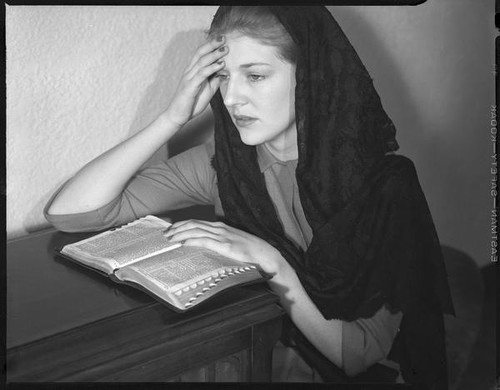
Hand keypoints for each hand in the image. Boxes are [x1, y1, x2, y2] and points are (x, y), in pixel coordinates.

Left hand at [163, 219, 284, 275]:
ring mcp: (222, 236)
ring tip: (169, 239)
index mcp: (221, 227)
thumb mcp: (232, 243)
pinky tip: (183, 243)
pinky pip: (204, 240)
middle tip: (165, 234)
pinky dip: (191, 241)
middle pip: (193, 224)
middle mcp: (220, 228)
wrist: (265, 255)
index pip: (197, 222)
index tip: (171, 229)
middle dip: (177, 228)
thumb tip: (206, 247)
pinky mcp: (225, 245)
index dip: (182, 224)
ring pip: (195, 230)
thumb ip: (219, 242)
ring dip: (180, 233)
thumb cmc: (250, 251)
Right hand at [164, 36, 227, 127]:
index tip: (222, 40)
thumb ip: (214, 80)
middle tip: (224, 38)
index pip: (200, 54)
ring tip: (225, 49)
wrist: (178, 116)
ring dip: (214, 55)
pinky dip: (212, 68)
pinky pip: (201, 74)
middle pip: (200, 53)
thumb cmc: (191, 104)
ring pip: (201, 62)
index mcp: (192, 72)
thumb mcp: (207, 90)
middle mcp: (189, 72)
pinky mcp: (190, 87)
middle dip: (212, 45)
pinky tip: (221, 65)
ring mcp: (188, 78)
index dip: (210, 46)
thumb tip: (225, 72)